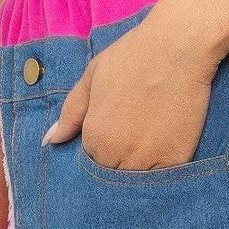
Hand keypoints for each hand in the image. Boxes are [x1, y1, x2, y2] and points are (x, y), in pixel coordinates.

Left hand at [41, 9, 223, 170]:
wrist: (178, 46)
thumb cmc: (133, 56)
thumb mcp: (92, 77)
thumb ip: (70, 113)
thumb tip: (50, 141)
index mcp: (93, 136)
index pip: (88, 164)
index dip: (98, 154)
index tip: (110, 140)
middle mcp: (116, 154)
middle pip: (112, 175)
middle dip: (116, 165)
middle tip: (130, 142)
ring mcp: (147, 160)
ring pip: (135, 183)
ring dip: (136, 173)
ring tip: (146, 149)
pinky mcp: (176, 161)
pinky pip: (162, 181)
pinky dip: (160, 176)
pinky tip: (163, 154)